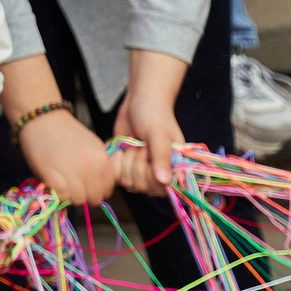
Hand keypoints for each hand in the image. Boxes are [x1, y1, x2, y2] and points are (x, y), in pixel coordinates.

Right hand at [19, 106, 116, 205]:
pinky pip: (62, 196)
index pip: (107, 190)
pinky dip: (57, 192)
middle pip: (94, 198)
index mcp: (103, 160)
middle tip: (72, 184)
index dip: (96, 190)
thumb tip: (99, 187)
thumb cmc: (66, 132)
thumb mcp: (93, 147)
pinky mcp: (54, 178)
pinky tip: (53, 181)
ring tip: (62, 181)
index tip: (87, 184)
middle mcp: (92, 168)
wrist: (42, 117)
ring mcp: (73, 173)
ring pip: (78, 200)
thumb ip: (99, 167)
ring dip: (70, 194)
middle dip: (84, 195)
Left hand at [112, 49, 189, 193]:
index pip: (161, 189)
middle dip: (136, 164)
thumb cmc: (155, 114)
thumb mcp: (158, 135)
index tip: (148, 154)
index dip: (150, 175)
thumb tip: (165, 182)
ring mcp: (142, 171)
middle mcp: (160, 174)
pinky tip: (121, 148)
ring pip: (128, 181)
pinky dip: (116, 160)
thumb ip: (161, 158)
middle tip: (141, 146)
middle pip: (142, 187)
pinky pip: (117, 174)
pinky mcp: (127, 166)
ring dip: (126, 161)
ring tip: (133, 145)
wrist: (140, 100)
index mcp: (175, 169)